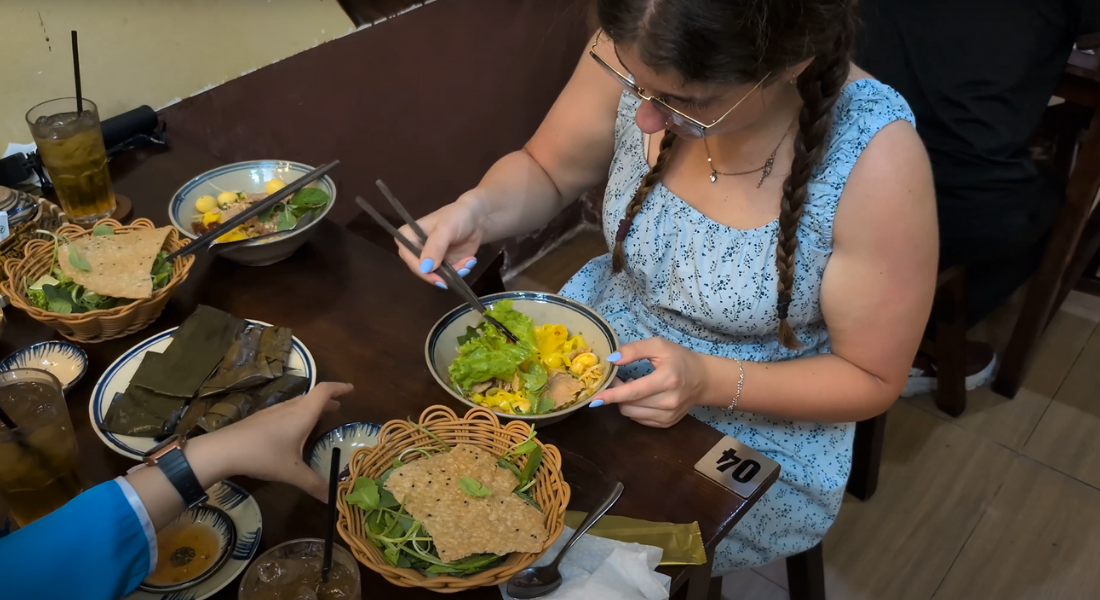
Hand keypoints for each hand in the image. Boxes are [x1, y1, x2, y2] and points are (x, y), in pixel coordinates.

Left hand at [188, 382, 352, 501]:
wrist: (224, 450)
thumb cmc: (264, 456)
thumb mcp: (293, 473)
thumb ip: (314, 484)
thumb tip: (332, 500)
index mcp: (302, 414)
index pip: (325, 391)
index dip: (340, 388)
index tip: (351, 389)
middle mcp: (289, 408)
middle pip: (312, 396)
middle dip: (327, 400)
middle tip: (338, 407)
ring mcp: (272, 412)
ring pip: (297, 403)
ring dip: (311, 407)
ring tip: (318, 418)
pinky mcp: (260, 419)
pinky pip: (285, 411)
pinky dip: (297, 414)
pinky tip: (292, 430)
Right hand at [396, 194, 486, 287]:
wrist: (476, 219)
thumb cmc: (457, 217)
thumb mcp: (446, 229)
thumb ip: (435, 246)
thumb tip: (426, 268)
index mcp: (408, 236)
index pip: (408, 257)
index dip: (421, 270)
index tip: (439, 278)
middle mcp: (414, 249)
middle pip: (421, 270)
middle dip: (442, 274)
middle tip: (461, 268)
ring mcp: (428, 258)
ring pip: (436, 276)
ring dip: (454, 273)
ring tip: (468, 261)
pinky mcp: (441, 264)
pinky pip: (447, 276)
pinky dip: (459, 271)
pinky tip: (469, 261)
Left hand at [590, 339, 707, 427]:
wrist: (703, 380)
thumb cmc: (680, 359)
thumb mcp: (659, 346)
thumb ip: (634, 350)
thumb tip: (612, 360)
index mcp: (667, 380)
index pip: (634, 392)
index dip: (613, 395)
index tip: (595, 399)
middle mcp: (668, 402)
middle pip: (629, 405)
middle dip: (616, 394)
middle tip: (617, 379)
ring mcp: (668, 416)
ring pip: (631, 414)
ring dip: (624, 401)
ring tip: (631, 386)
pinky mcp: (666, 423)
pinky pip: (639, 419)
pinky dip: (634, 408)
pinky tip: (640, 396)